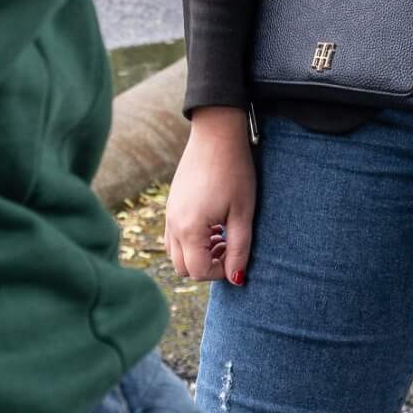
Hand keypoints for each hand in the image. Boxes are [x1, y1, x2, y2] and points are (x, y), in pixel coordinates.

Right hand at [164, 107, 254, 287]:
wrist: (217, 133)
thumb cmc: (234, 171)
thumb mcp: (242, 212)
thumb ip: (239, 249)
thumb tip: (236, 279)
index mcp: (189, 228)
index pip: (198, 272)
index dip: (219, 272)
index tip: (235, 258)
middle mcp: (173, 224)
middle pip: (182, 267)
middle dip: (206, 266)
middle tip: (228, 248)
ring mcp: (169, 212)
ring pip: (175, 252)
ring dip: (196, 254)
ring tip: (221, 236)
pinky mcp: (171, 203)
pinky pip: (173, 234)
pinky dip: (190, 240)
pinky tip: (211, 223)